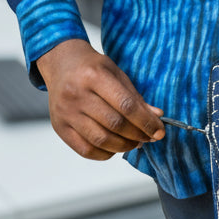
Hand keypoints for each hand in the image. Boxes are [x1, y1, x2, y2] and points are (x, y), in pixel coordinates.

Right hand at [35, 39, 164, 159]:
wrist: (62, 64)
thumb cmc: (92, 67)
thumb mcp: (116, 73)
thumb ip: (135, 96)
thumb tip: (157, 116)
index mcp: (94, 76)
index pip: (126, 106)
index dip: (146, 122)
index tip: (159, 131)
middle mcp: (77, 95)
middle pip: (115, 124)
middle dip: (137, 135)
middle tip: (149, 137)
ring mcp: (66, 112)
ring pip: (100, 140)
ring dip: (123, 146)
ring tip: (134, 143)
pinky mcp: (60, 127)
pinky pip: (85, 150)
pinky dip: (105, 154)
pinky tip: (115, 147)